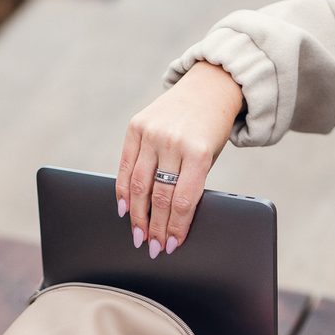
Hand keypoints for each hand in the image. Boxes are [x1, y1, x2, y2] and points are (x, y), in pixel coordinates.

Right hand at [115, 61, 243, 258]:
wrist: (209, 86)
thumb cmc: (211, 129)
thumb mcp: (210, 157)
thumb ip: (191, 184)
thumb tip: (170, 222)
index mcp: (198, 151)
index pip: (182, 201)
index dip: (175, 227)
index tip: (171, 246)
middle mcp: (173, 141)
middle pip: (158, 196)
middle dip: (155, 228)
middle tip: (152, 249)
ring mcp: (152, 132)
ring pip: (138, 185)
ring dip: (136, 216)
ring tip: (138, 235)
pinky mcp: (136, 126)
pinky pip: (125, 166)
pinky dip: (122, 191)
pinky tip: (123, 209)